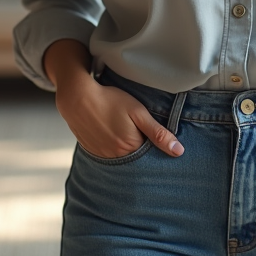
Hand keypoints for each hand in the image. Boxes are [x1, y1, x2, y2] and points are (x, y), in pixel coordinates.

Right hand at [44, 39, 183, 158]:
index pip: (150, 156)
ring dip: (126, 150)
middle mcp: (116, 156)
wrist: (77, 97)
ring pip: (122, 158)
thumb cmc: (110, 100)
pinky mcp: (92, 151)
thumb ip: (158, 133)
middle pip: (136, 159)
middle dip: (142, 150)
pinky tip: (112, 133)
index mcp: (130, 147)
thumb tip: (178, 151)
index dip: (155, 147)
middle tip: (138, 131)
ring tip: (124, 131)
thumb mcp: (138, 112)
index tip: (157, 139)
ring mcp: (102, 155)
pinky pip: (108, 155)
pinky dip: (113, 148)